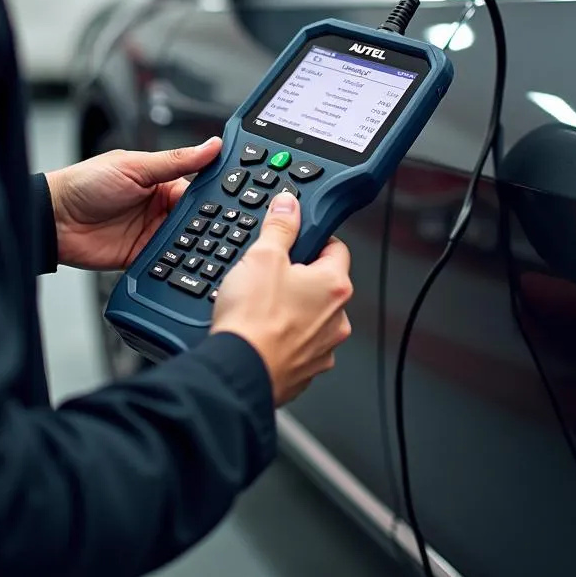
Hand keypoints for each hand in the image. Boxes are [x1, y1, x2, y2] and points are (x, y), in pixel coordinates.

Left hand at [46, 137, 221, 271]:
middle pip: (195, 216)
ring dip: (194, 242)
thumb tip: (211, 145)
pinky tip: (187, 262)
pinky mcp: (142, 255)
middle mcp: (159, 206)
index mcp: (161, 180)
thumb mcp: (134, 166)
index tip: (236, 198)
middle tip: (225, 227)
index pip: (198, 187)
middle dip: (208, 221)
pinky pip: (167, 260)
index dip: (214, 193)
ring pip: (185, 239)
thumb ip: (175, 160)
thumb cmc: (85, 183)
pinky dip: (177, 262)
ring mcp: (151, 232)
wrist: (53, 219)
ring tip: (208, 245)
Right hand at [211, 192, 353, 405]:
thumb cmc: (254, 319)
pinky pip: (298, 345)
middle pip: (322, 284)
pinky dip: (283, 338)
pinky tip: (260, 332)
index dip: (314, 239)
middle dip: (298, 277)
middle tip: (269, 274)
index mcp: (334, 286)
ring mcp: (323, 348)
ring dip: (291, 309)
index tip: (296, 239)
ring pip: (311, 317)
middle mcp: (337, 319)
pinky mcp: (305, 371)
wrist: (238, 370)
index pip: (336, 248)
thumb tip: (289, 205)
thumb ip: (281, 226)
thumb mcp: (263, 256)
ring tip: (260, 306)